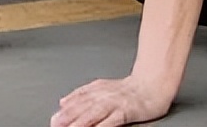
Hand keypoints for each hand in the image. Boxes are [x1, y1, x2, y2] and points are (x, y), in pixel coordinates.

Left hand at [50, 75, 172, 126]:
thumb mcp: (102, 87)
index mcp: (95, 89)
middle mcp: (102, 95)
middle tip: (55, 124)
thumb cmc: (129, 89)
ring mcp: (114, 103)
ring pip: (93, 114)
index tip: (53, 119)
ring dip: (79, 122)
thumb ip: (83, 94)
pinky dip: (101, 126)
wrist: (153, 83)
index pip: (76, 100)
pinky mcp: (126, 111)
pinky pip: (111, 121)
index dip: (64, 111)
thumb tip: (63, 102)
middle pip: (81, 107)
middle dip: (67, 117)